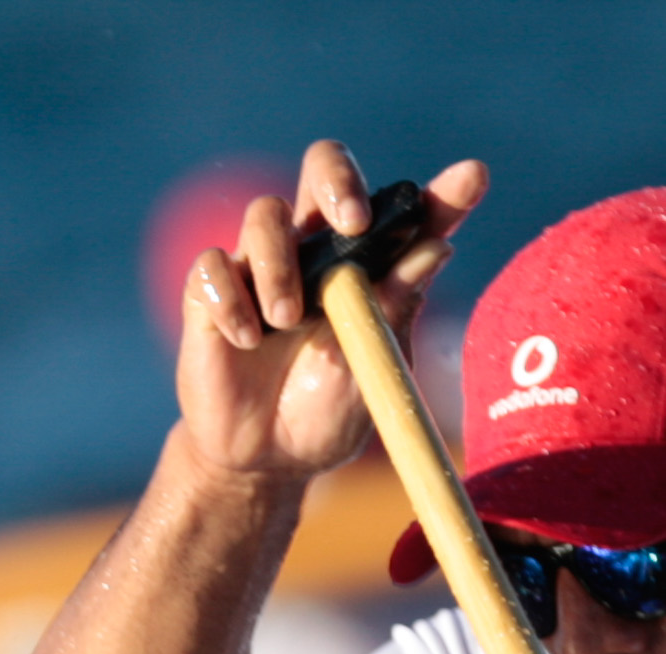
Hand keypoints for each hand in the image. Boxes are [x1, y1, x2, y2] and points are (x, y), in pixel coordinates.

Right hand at [174, 141, 486, 490]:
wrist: (263, 459)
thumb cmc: (328, 409)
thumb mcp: (373, 362)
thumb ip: (398, 304)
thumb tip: (436, 245)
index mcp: (369, 262)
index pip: (408, 210)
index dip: (443, 191)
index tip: (472, 180)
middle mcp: (317, 250)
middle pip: (323, 167)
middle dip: (338, 181)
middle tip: (352, 224)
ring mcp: (259, 267)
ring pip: (263, 214)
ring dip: (279, 263)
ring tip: (287, 320)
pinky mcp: (209, 295)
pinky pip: (212, 266)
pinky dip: (230, 299)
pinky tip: (246, 340)